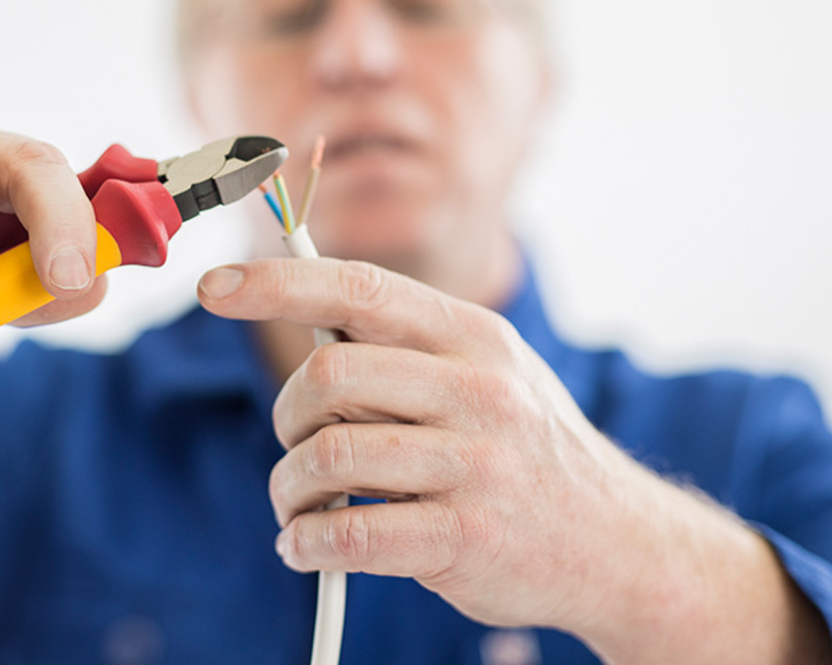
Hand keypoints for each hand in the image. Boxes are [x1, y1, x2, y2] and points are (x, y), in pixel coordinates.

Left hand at [198, 256, 631, 629]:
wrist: (618, 544)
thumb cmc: (524, 447)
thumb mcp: (488, 370)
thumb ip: (406, 344)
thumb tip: (301, 313)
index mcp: (473, 335)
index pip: (358, 288)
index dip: (277, 284)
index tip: (213, 289)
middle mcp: (477, 389)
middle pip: (329, 372)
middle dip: (287, 413)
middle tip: (293, 443)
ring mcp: (476, 465)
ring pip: (330, 455)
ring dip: (289, 487)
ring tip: (296, 506)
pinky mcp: (467, 538)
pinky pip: (351, 535)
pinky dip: (307, 545)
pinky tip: (306, 548)